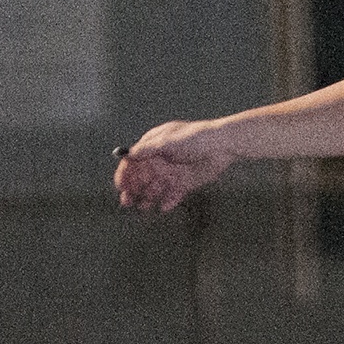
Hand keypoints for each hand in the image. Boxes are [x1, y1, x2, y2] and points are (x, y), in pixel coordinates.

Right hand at [114, 120, 235, 213]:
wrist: (223, 145)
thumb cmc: (196, 137)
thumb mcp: (169, 140)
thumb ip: (149, 148)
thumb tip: (130, 154)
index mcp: (153, 147)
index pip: (133, 162)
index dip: (125, 174)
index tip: (121, 187)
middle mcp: (160, 161)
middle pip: (141, 178)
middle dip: (133, 190)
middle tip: (128, 202)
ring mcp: (172, 173)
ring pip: (155, 189)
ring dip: (148, 198)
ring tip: (144, 207)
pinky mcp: (185, 183)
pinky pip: (173, 195)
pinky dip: (168, 201)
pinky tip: (165, 206)